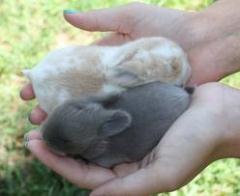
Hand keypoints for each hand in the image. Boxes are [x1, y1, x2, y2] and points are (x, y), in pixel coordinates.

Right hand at [21, 1, 239, 123]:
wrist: (204, 43)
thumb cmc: (169, 26)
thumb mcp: (130, 16)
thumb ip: (99, 20)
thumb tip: (65, 15)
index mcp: (107, 58)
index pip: (71, 72)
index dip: (49, 81)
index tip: (27, 89)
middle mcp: (113, 78)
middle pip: (77, 93)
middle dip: (53, 105)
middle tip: (33, 117)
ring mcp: (126, 93)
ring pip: (93, 109)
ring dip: (70, 119)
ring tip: (49, 129)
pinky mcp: (141, 105)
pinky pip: (116, 117)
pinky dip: (98, 126)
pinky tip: (82, 135)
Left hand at [25, 83, 239, 194]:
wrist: (219, 114)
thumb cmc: (198, 144)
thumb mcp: (164, 174)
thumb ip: (129, 188)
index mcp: (131, 172)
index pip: (85, 172)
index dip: (58, 161)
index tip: (33, 145)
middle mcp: (126, 153)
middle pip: (84, 151)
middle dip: (57, 142)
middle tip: (32, 129)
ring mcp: (130, 131)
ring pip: (92, 130)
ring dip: (70, 122)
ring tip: (46, 113)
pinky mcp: (135, 112)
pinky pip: (106, 111)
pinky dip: (90, 107)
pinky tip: (75, 98)